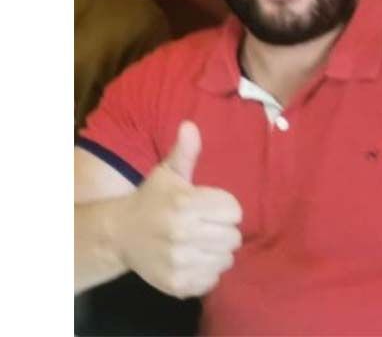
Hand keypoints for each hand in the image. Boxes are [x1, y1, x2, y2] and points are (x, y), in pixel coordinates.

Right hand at [113, 120, 242, 297]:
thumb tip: (190, 125)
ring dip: (217, 252)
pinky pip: (212, 280)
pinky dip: (207, 272)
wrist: (119, 234)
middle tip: (205, 226)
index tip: (211, 207)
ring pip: (226, 260)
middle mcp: (181, 234)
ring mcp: (178, 262)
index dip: (226, 209)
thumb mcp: (167, 173)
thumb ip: (185, 152)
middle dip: (223, 230)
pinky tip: (193, 260)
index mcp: (184, 204)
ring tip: (200, 243)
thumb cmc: (152, 199)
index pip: (234, 211)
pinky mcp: (176, 284)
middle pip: (233, 237)